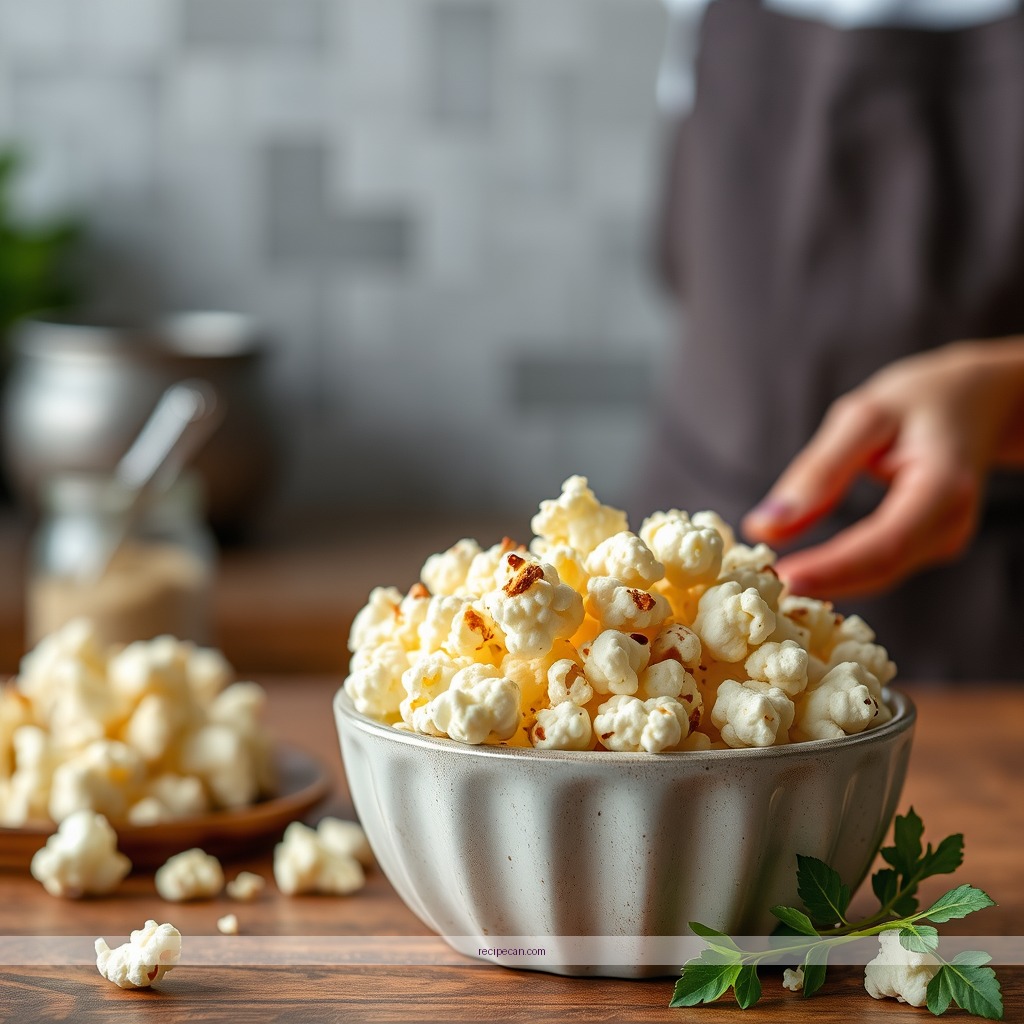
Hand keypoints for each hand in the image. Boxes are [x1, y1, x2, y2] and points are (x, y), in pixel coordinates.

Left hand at [741, 339, 1023, 598]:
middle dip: (823, 583)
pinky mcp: (927, 546)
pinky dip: (840, 572)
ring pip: (879, 575)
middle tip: (763, 590)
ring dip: (828, 583)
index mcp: (943, 486)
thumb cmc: (919, 402)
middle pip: (882, 569)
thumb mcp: (862, 418)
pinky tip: (802, 570)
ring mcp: (943, 540)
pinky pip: (879, 567)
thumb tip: (765, 526)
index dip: (833, 568)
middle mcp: (950, 524)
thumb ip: (817, 471)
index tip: (784, 577)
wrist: (978, 401)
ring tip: (771, 583)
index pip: (884, 544)